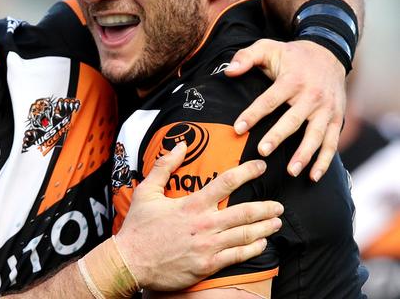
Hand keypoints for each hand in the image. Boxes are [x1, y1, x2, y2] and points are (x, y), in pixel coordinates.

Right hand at [115, 142, 282, 290]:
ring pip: (246, 235)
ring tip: (277, 222)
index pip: (226, 182)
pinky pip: (238, 256)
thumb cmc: (138, 227)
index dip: (247, 172)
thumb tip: (181, 145)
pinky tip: (262, 243)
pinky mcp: (207, 265)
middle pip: (245, 212)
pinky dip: (254, 248)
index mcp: (192, 205)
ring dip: (265, 227)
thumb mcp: (147, 191)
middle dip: (266, 207)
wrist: (131, 262)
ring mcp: (208, 246)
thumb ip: (165, 166)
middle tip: (279, 205)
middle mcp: (204, 224)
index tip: (261, 166)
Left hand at [225, 39, 345, 180]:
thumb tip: (229, 71)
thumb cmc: (292, 55)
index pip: (269, 100)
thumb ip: (246, 57)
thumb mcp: (268, 47)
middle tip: (262, 152)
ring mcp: (326, 109)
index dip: (253, 114)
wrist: (329, 54)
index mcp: (292, 80)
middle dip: (278, 136)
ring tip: (291, 171)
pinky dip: (325, 160)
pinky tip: (313, 176)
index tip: (238, 128)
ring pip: (316, 135)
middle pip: (293, 119)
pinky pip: (332, 142)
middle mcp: (311, 96)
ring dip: (305, 154)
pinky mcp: (336, 118)